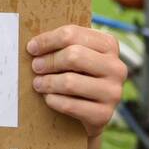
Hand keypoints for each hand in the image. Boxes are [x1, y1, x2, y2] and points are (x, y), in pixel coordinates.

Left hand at [27, 25, 126, 142]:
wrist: (91, 112)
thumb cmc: (78, 76)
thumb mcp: (76, 56)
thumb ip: (62, 46)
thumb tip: (33, 45)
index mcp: (109, 45)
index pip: (72, 34)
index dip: (47, 40)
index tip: (31, 48)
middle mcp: (116, 67)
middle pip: (73, 56)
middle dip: (49, 61)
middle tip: (35, 67)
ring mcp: (113, 92)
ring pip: (70, 82)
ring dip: (48, 82)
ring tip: (38, 83)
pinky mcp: (104, 114)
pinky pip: (70, 105)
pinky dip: (53, 100)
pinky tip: (48, 98)